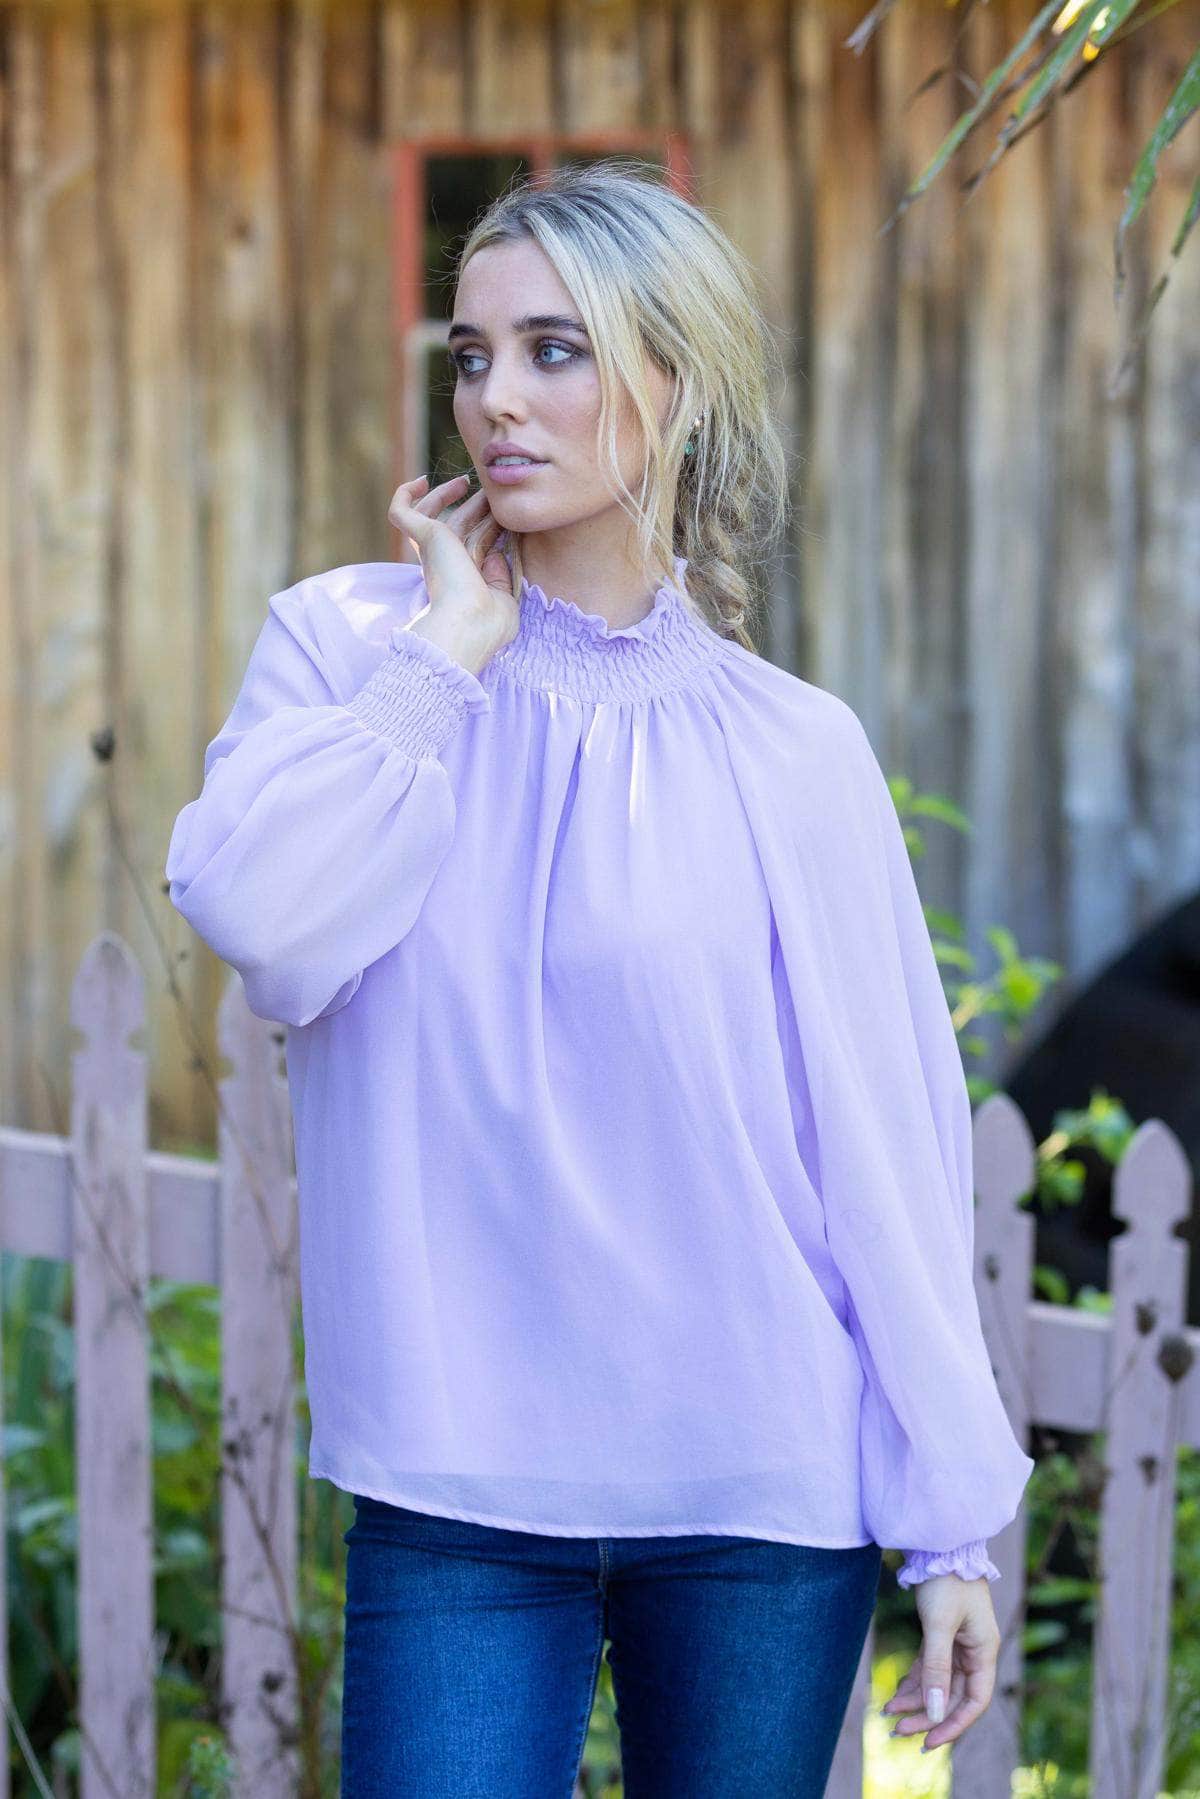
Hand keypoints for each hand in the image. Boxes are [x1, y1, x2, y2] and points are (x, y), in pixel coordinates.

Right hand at [388, 473, 516, 632]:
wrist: (470, 624)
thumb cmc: (489, 623)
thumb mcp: (504, 598)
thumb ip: (501, 576)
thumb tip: (496, 554)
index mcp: (461, 580)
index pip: (471, 547)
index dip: (486, 530)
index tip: (505, 520)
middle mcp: (443, 565)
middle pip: (455, 526)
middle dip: (472, 509)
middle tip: (491, 494)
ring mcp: (432, 551)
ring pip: (431, 514)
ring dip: (447, 494)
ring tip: (465, 481)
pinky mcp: (426, 537)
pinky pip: (400, 512)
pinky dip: (404, 494)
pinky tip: (421, 481)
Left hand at [880, 1573, 1000, 1751]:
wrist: (939, 1543)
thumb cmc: (945, 1580)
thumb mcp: (939, 1625)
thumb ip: (936, 1668)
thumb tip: (932, 1710)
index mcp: (984, 1651)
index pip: (974, 1702)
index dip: (953, 1725)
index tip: (928, 1742)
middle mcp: (974, 1651)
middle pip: (952, 1696)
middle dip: (926, 1716)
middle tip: (898, 1732)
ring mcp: (958, 1643)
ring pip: (938, 1683)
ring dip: (916, 1701)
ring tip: (888, 1716)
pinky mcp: (942, 1634)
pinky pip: (929, 1667)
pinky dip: (914, 1681)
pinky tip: (895, 1694)